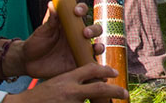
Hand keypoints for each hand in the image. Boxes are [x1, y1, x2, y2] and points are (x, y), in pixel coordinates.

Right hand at [8, 64, 128, 102]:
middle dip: (115, 91)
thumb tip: (97, 82)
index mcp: (68, 79)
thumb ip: (76, 81)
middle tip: (124, 93)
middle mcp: (71, 91)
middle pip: (99, 89)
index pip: (92, 69)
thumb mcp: (58, 82)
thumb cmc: (41, 95)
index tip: (114, 73)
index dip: (105, 70)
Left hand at [22, 2, 104, 78]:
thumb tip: (52, 4)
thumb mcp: (42, 30)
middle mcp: (78, 35)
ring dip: (99, 46)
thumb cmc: (36, 42)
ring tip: (96, 48)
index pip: (81, 13)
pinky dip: (95, 65)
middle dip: (94, 29)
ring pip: (96, 46)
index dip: (82, 9)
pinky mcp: (78, 63)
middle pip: (95, 29)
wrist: (28, 62)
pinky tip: (96, 66)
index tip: (76, 11)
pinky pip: (89, 64)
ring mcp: (80, 50)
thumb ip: (50, 19)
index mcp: (71, 24)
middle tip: (85, 33)